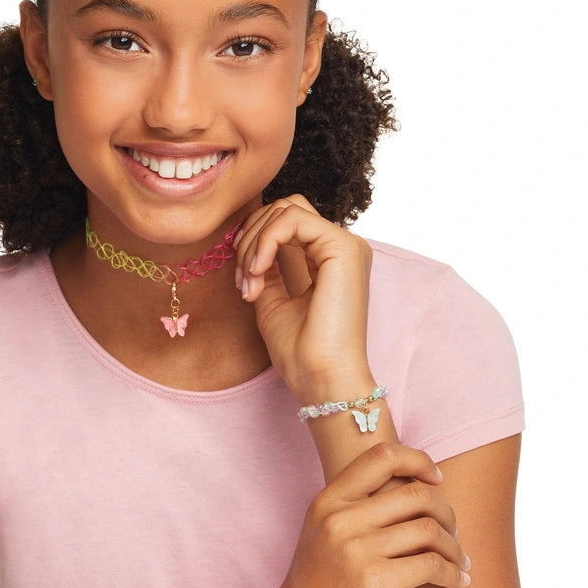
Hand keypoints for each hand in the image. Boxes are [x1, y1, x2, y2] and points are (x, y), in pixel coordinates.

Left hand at [233, 196, 372, 396]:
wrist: (320, 379)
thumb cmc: (300, 350)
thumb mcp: (271, 298)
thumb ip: (264, 266)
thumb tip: (247, 239)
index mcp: (328, 259)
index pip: (285, 221)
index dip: (253, 239)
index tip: (241, 279)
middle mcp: (340, 248)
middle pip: (284, 208)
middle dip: (251, 237)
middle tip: (242, 280)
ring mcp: (346, 245)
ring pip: (285, 210)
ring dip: (255, 242)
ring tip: (250, 281)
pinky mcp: (344, 248)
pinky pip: (292, 220)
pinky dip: (266, 241)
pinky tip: (259, 271)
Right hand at [257, 441, 470, 587]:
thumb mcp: (322, 534)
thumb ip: (354, 508)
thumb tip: (411, 488)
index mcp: (327, 500)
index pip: (382, 456)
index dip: (418, 460)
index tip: (436, 479)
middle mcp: (339, 518)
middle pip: (416, 495)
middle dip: (447, 513)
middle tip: (454, 535)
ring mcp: (353, 549)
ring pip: (429, 529)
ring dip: (455, 548)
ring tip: (460, 564)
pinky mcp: (371, 583)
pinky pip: (430, 565)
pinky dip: (453, 574)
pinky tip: (458, 583)